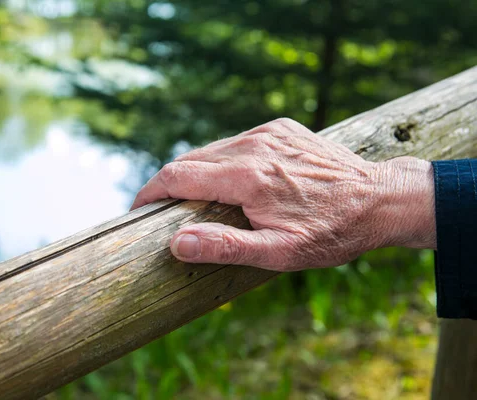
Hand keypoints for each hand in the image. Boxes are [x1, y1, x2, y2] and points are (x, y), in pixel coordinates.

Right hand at [131, 118, 435, 270]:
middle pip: (189, 160)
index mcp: (248, 177)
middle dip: (169, 185)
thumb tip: (176, 242)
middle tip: (163, 211)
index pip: (177, 176)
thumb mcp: (280, 253)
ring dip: (196, 173)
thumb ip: (224, 247)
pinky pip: (236, 142)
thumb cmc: (332, 232)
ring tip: (195, 201)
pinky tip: (233, 183)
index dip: (150, 192)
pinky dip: (223, 161)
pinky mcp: (280, 127)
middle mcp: (253, 145)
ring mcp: (267, 132)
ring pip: (211, 149)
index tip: (136, 209)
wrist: (380, 199)